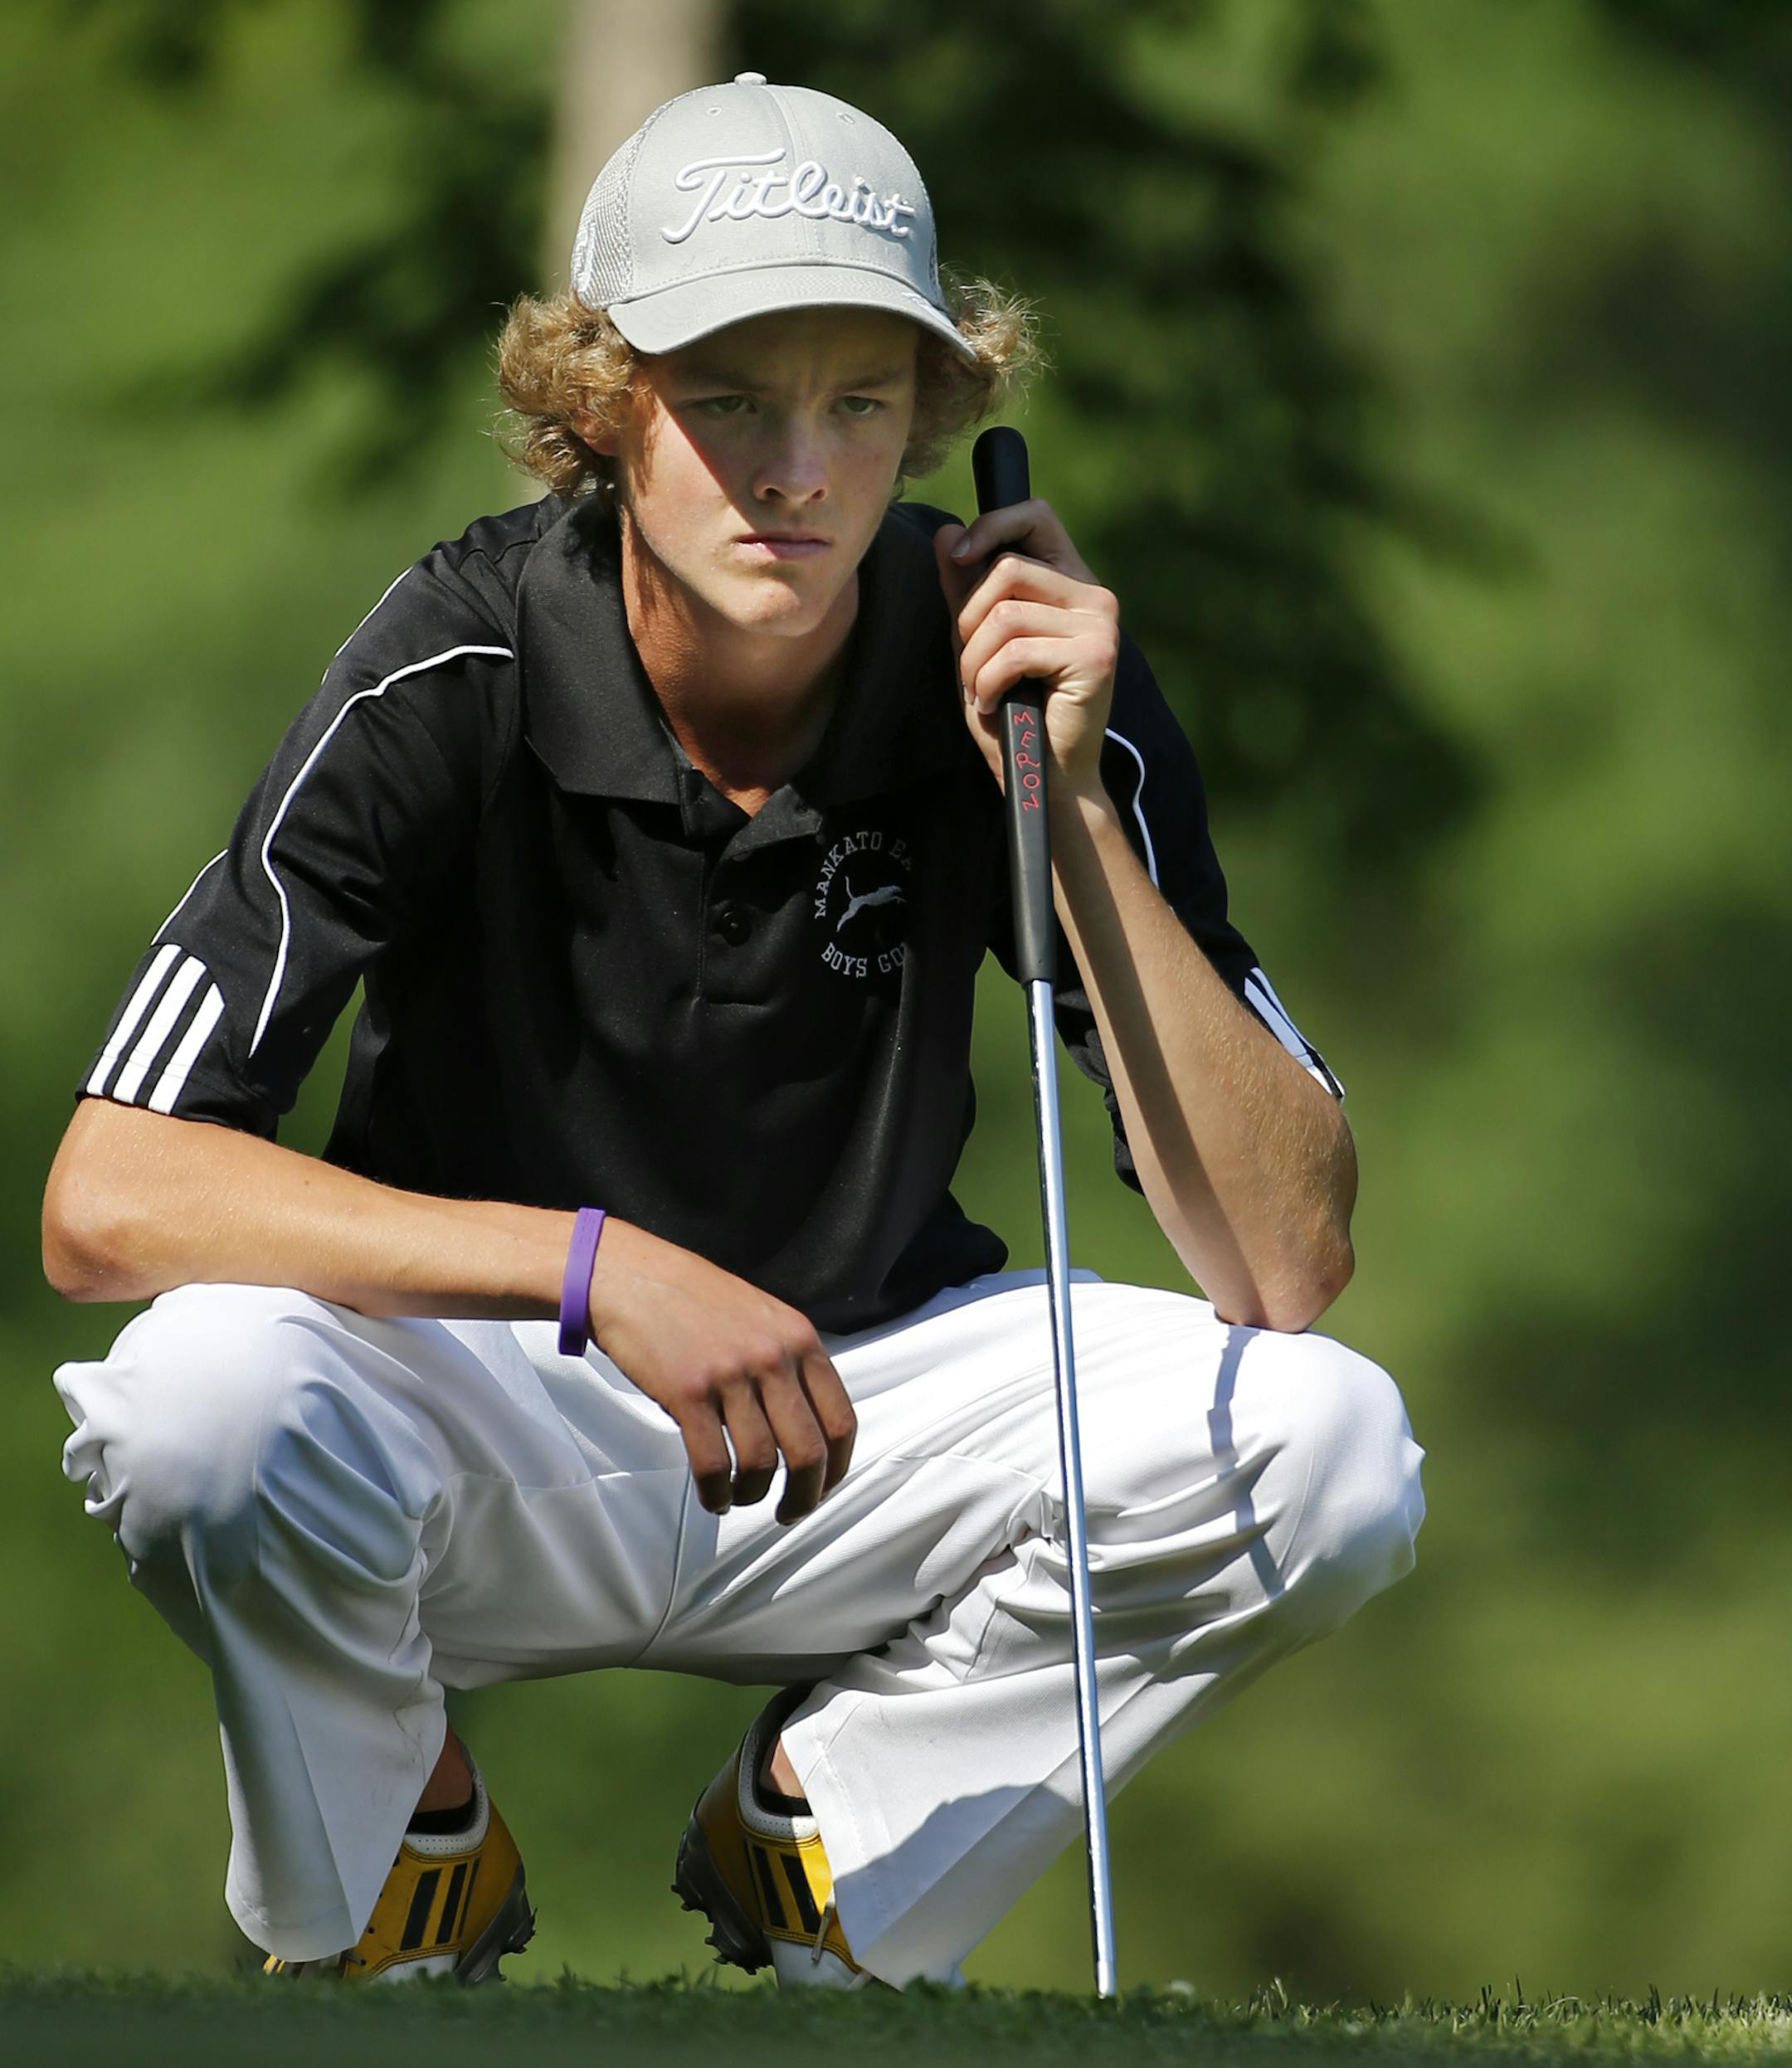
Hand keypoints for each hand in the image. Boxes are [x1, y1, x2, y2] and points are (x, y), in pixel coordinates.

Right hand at [587, 1219, 854, 1523]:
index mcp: (800, 1339)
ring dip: (753, 1495)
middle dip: (804, 1495)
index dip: (837, 1466)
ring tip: (739, 1499)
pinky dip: (716, 1493)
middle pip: (808, 1451)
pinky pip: (713, 1463)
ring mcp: (731, 1374)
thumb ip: (790, 1361)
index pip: (841, 1419)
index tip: (824, 1486)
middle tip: (791, 1513)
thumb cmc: (694, 1299)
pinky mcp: (688, 1392)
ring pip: (761, 1463)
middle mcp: (773, 1357)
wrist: (630, 1276)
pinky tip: (712, 1497)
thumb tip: (807, 1424)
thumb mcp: (762, 1316)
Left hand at [934, 501, 1120, 796]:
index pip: (1035, 516)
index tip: (959, 558)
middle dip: (968, 620)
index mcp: (1069, 581)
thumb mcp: (977, 643)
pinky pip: (1016, 651)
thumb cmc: (1013, 712)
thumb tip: (945, 534)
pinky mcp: (1096, 655)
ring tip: (980, 690)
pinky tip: (993, 704)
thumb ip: (964, 591)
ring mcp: (1100, 623)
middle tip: (971, 666)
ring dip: (974, 660)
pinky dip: (987, 682)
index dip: (991, 526)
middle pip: (1006, 569)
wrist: (1046, 776)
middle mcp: (1093, 594)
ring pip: (1005, 613)